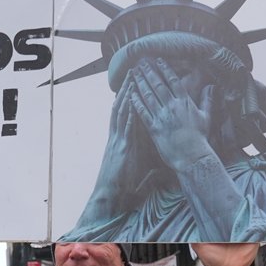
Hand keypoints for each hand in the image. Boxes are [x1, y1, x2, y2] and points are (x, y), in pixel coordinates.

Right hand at [91, 81, 143, 210]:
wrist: (110, 195)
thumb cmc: (122, 185)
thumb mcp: (136, 168)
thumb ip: (143, 158)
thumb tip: (156, 158)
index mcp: (122, 140)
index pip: (126, 114)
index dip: (131, 98)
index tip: (136, 82)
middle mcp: (118, 136)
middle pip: (123, 107)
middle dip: (128, 88)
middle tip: (134, 70)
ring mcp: (118, 140)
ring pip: (122, 111)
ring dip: (127, 93)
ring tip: (132, 77)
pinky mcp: (121, 146)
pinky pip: (124, 125)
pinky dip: (127, 111)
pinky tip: (131, 100)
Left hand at [129, 57, 215, 172]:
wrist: (192, 156)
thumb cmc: (200, 138)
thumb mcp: (206, 116)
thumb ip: (207, 100)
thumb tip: (211, 86)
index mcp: (185, 102)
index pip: (173, 81)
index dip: (165, 69)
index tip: (157, 60)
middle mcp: (172, 107)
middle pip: (158, 85)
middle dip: (148, 72)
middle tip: (140, 62)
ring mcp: (162, 117)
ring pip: (148, 96)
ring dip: (140, 83)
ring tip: (133, 73)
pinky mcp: (154, 128)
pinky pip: (142, 112)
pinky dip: (136, 102)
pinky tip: (130, 94)